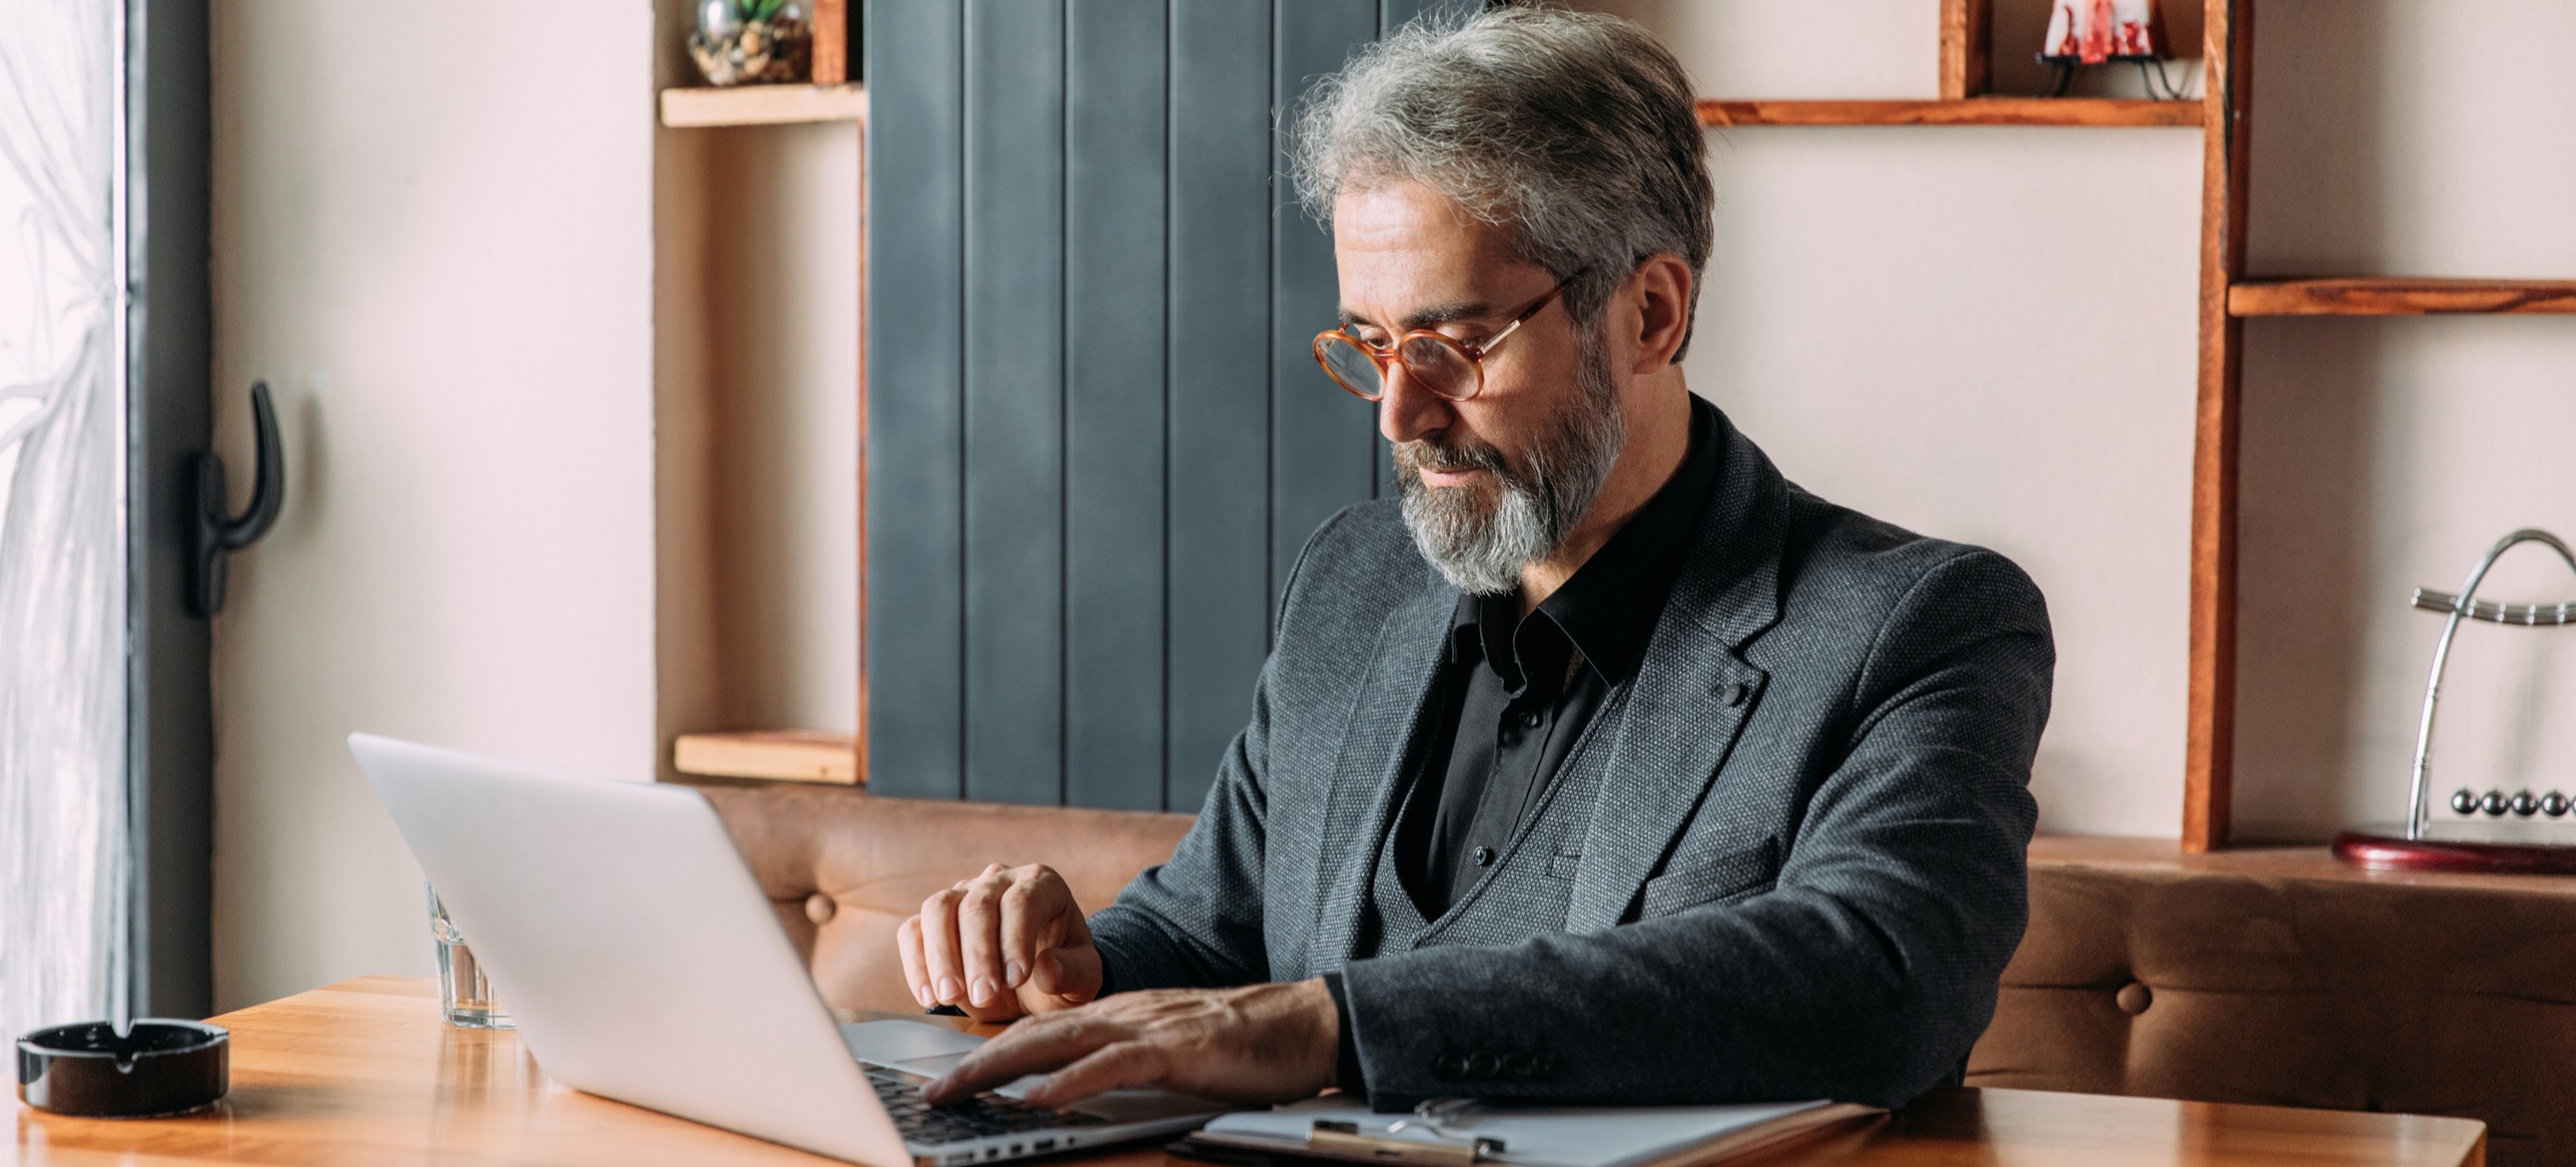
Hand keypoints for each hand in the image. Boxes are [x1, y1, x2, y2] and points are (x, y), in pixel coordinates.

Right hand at [897, 863, 1100, 1021]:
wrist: (1036, 981)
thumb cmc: (1063, 971)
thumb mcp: (1083, 978)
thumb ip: (1073, 972)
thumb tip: (1047, 969)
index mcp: (1042, 884)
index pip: (1023, 900)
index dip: (1015, 938)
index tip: (1016, 978)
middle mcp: (999, 881)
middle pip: (977, 905)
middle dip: (978, 953)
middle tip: (984, 996)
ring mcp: (963, 894)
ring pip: (938, 908)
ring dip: (941, 955)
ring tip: (950, 996)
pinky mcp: (934, 920)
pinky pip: (912, 931)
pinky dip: (916, 963)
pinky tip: (929, 996)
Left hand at [921, 980, 1338, 1108]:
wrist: (1307, 1022)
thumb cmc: (1243, 1044)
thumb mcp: (1168, 1050)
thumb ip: (1122, 1061)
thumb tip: (1073, 1088)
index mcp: (1118, 1014)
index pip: (1039, 1031)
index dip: (988, 1053)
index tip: (948, 1081)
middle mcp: (1123, 1013)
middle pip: (1033, 1032)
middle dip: (975, 1062)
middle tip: (931, 1094)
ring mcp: (1149, 1026)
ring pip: (1059, 1042)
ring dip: (1001, 1068)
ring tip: (960, 1092)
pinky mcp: (1178, 1048)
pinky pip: (1113, 1065)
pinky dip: (1070, 1082)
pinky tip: (1039, 1099)